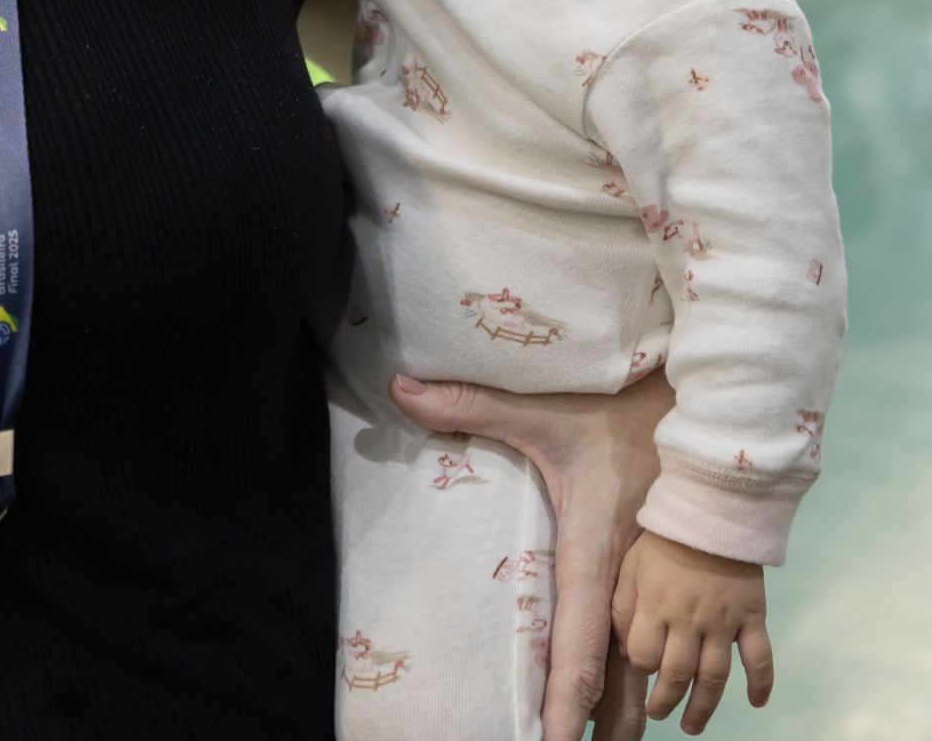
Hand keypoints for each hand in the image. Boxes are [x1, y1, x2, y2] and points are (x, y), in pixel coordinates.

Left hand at [390, 368, 672, 740]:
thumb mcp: (540, 410)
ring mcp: (660, 587)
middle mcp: (629, 585)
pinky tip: (646, 698)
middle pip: (622, 681)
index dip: (564, 707)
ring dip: (628, 711)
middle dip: (603, 729)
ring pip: (649, 671)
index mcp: (591, 554)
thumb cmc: (614, 412)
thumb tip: (400, 390)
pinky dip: (656, 677)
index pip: (576, 648)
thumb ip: (470, 402)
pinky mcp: (680, 579)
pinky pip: (676, 645)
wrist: (696, 408)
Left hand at [612, 532, 772, 734]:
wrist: (712, 508)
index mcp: (656, 604)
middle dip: (666, 702)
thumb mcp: (630, 564)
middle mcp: (690, 620)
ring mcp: (723, 621)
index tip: (642, 666)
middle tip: (661, 714)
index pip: (643, 656)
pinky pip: (760, 657)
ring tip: (692, 726)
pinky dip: (761, 684)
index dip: (640, 666)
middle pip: (677, 675)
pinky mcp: (751, 616)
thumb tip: (627, 649)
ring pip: (714, 677)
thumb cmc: (664, 537)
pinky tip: (756, 704)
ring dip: (704, 707)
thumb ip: (623, 607)